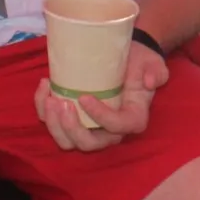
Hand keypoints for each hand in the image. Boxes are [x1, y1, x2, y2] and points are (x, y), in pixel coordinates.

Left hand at [32, 41, 167, 151]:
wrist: (126, 55)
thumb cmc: (140, 61)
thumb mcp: (153, 62)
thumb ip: (156, 71)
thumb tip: (148, 81)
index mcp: (132, 119)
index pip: (117, 127)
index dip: (100, 118)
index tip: (84, 97)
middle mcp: (110, 130)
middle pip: (87, 144)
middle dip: (71, 128)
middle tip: (61, 103)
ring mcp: (89, 127)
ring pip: (67, 141)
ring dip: (54, 125)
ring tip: (49, 98)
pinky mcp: (73, 117)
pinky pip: (54, 124)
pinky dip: (43, 109)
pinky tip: (44, 86)